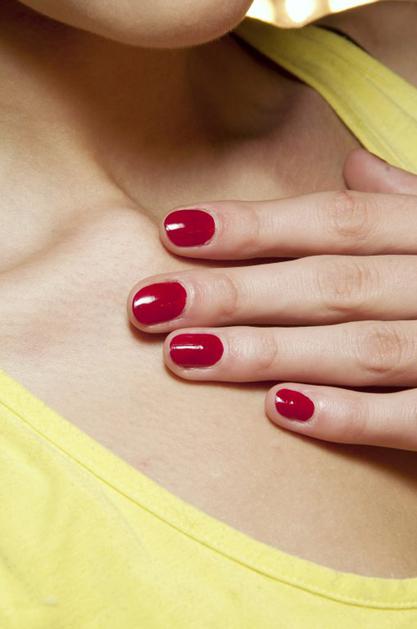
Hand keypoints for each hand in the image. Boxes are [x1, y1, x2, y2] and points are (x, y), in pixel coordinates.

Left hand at [127, 149, 416, 450]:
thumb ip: (407, 203)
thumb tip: (351, 166)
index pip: (332, 220)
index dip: (254, 226)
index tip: (176, 232)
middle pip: (326, 282)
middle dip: (233, 293)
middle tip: (150, 305)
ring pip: (356, 346)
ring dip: (266, 354)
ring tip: (185, 356)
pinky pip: (410, 417)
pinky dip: (348, 415)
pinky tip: (281, 411)